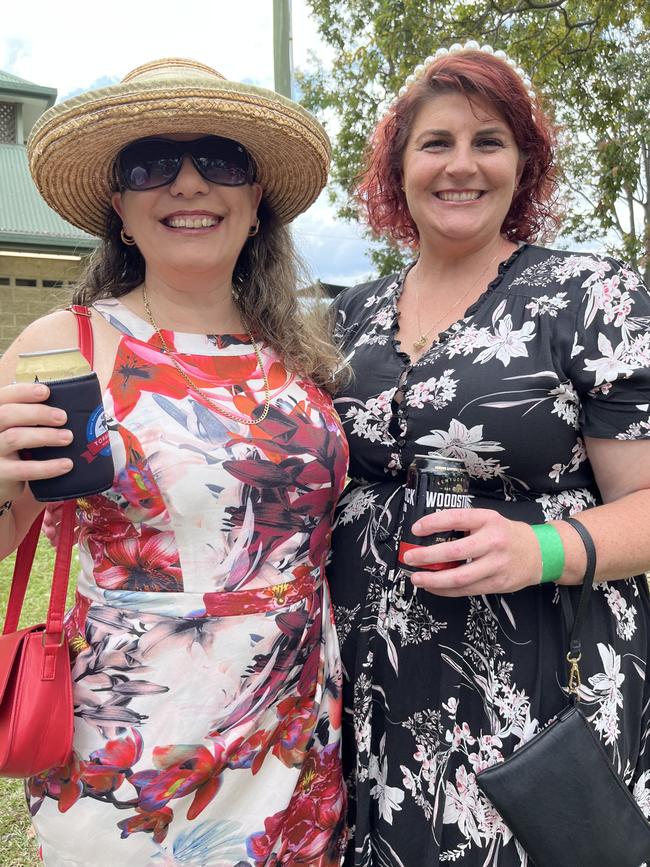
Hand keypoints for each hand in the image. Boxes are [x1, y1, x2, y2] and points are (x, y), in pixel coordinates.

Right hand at [0, 382, 73, 502]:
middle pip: (6, 414)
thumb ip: (28, 417)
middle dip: (37, 413)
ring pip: (15, 438)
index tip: (46, 391)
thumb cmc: (13, 448)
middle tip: (63, 417)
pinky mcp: (1, 474)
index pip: (4, 396)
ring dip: (45, 436)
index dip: (23, 392)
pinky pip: (25, 469)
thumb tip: (62, 409)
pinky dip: (48, 467)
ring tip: (68, 437)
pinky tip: (66, 464)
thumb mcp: (15, 429)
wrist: (0, 480)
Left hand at [402, 508, 540, 595]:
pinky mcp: (497, 584)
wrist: (539, 553)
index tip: (415, 529)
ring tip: (416, 578)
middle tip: (409, 558)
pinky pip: (466, 590)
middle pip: (454, 551)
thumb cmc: (506, 535)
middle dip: (426, 556)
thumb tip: (429, 534)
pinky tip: (433, 587)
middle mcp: (493, 542)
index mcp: (488, 520)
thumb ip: (464, 525)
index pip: (456, 518)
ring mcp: (496, 565)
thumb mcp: (488, 520)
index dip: (433, 523)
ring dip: (433, 580)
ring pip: (459, 577)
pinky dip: (445, 590)